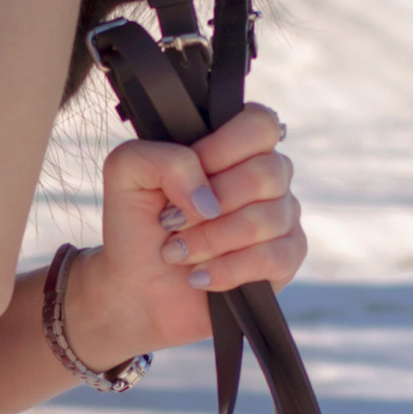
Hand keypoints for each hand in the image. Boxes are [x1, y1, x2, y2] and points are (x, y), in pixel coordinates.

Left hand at [59, 103, 305, 368]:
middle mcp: (265, 176)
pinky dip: (228, 270)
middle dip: (208, 205)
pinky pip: (275, 257)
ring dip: (210, 241)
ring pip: (268, 218)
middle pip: (267, 173)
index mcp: (233, 146)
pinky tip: (201, 275)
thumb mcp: (126, 172)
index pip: (260, 124)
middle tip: (171, 222)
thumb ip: (163, 157)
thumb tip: (207, 196)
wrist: (136, 289)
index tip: (190, 172)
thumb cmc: (136, 226)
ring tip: (177, 253)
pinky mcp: (285, 258)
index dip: (224, 149)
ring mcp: (281, 216)